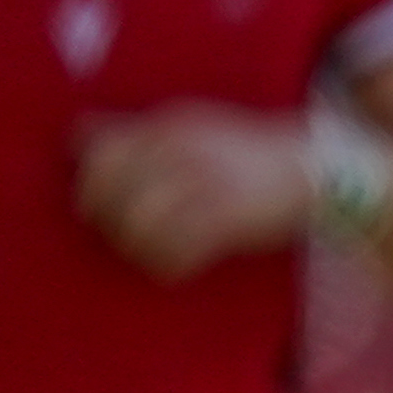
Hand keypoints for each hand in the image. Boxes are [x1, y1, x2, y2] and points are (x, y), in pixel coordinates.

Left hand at [73, 107, 316, 277]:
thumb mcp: (193, 127)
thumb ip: (137, 133)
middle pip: (113, 190)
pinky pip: (175, 250)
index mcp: (171, 128)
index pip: (103, 152)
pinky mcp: (228, 219)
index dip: (90, 183)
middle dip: (107, 219)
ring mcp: (206, 185)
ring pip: (138, 224)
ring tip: (147, 252)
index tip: (95, 203)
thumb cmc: (247, 153)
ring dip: (135, 246)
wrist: (317, 169)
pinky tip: (175, 265)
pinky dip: (167, 265)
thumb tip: (75, 138)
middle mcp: (183, 152)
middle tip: (119, 234)